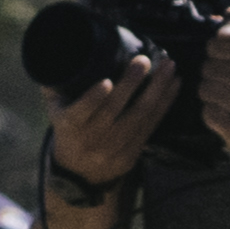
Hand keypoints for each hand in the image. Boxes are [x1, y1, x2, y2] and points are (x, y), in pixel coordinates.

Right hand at [42, 61, 171, 192]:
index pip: (81, 112)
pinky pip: (152, 125)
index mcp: (70, 126)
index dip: (93, 98)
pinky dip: (165, 103)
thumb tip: (56, 53)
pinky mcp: (133, 152)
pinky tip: (174, 85)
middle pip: (115, 111)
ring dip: (157, 90)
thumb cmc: (68, 132)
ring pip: (139, 117)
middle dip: (131, 84)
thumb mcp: (55, 112)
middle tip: (144, 60)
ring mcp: (115, 147)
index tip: (106, 82)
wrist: (79, 175)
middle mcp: (93, 138)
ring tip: (169, 67)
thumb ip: (55, 87)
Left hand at [196, 1, 229, 134]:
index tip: (214, 48)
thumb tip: (225, 18)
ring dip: (205, 87)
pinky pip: (212, 114)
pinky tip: (216, 105)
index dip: (217, 45)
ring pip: (212, 90)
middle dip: (208, 67)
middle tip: (210, 69)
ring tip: (211, 85)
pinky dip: (208, 109)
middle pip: (218, 68)